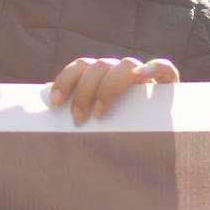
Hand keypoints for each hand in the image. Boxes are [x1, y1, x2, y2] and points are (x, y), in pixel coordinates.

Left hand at [46, 56, 179, 124]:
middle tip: (78, 119)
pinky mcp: (167, 85)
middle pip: (100, 66)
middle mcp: (122, 72)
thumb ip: (76, 117)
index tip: (56, 102)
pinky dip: (153, 68)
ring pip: (125, 65)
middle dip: (85, 91)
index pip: (82, 65)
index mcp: (103, 76)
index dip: (66, 79)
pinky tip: (142, 77)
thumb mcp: (93, 126)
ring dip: (109, 86)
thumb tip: (42, 118)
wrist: (157, 143)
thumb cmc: (117, 136)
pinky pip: (164, 68)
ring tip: (100, 113)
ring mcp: (145, 77)